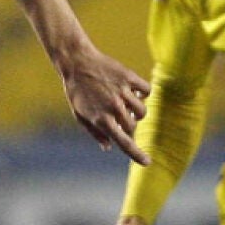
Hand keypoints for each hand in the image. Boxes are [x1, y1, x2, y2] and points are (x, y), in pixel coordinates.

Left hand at [61, 47, 151, 164]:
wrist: (77, 62)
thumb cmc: (77, 91)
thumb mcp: (80, 115)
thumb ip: (95, 133)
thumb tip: (109, 147)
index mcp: (101, 120)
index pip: (124, 143)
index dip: (137, 154)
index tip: (147, 162)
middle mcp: (114, 107)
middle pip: (134, 127)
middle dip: (129, 125)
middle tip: (120, 116)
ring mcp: (122, 92)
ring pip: (142, 111)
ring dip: (137, 111)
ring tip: (126, 103)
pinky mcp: (129, 77)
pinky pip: (146, 90)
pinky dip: (143, 93)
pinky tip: (133, 91)